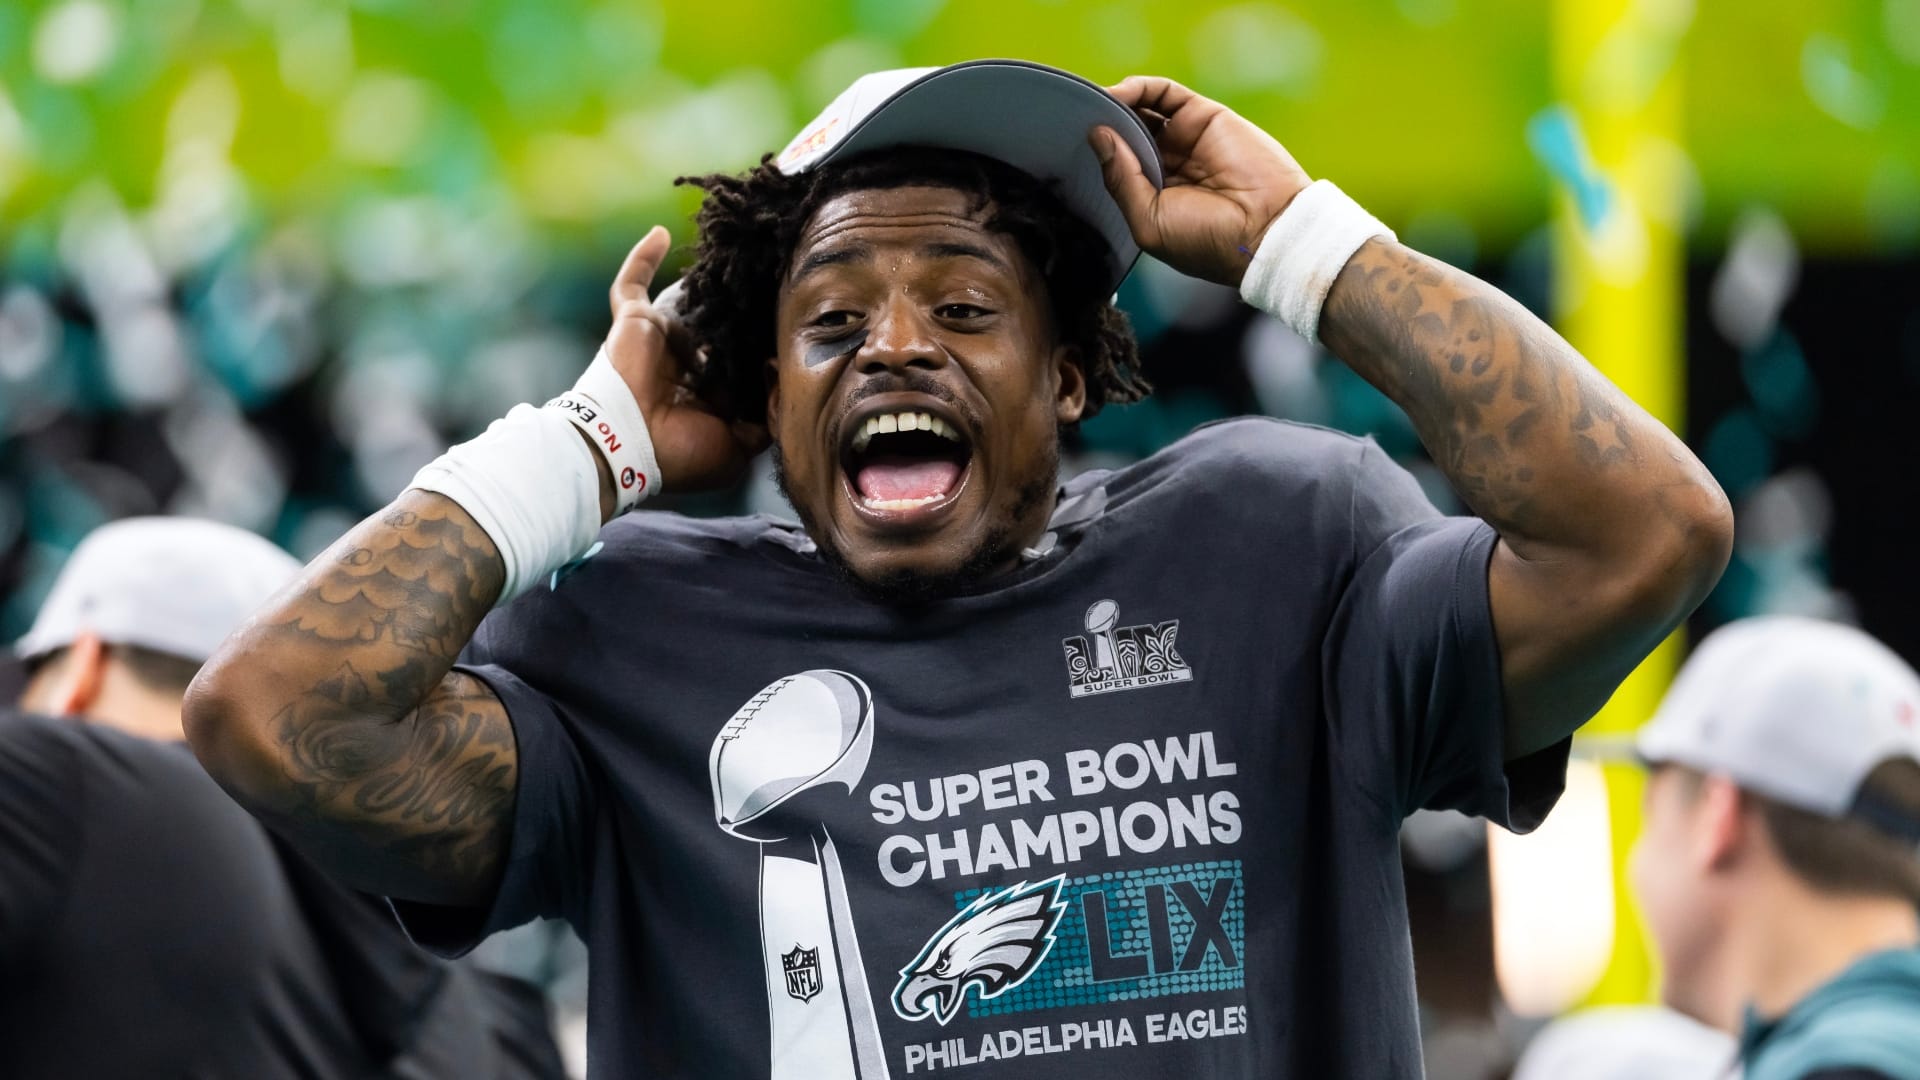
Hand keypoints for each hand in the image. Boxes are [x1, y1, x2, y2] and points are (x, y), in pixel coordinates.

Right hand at [605, 227, 768, 491]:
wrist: (628, 443)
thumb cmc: (680, 452)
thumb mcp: (736, 449)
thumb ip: (763, 422)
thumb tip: (783, 391)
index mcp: (708, 392)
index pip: (741, 360)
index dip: (762, 347)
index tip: (790, 327)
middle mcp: (686, 361)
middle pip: (718, 324)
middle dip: (740, 307)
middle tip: (773, 279)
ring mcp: (660, 338)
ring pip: (686, 299)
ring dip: (706, 279)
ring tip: (736, 252)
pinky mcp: (635, 320)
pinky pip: (632, 282)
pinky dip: (642, 257)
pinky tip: (661, 232)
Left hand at [1091, 77, 1313, 287]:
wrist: (1266, 231)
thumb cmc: (1207, 241)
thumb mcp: (1148, 220)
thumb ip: (1121, 179)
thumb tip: (1097, 136)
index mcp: (1154, 197)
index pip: (1115, 166)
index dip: (1093, 155)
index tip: (1062, 147)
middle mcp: (1168, 166)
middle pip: (1124, 135)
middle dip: (1099, 126)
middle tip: (1069, 121)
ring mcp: (1185, 140)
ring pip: (1140, 111)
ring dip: (1113, 105)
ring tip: (1089, 107)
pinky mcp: (1203, 116)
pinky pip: (1164, 93)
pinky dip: (1137, 88)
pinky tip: (1116, 96)